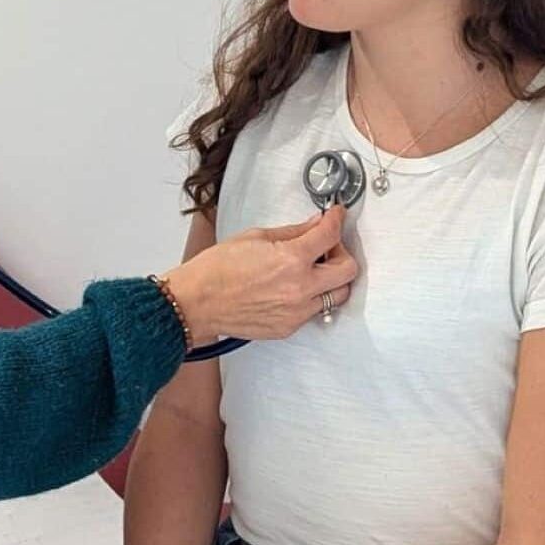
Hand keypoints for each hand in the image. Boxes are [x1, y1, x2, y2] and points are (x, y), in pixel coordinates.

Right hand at [163, 206, 355, 342]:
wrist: (196, 302)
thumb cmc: (216, 271)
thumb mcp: (255, 237)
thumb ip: (292, 232)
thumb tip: (314, 226)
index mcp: (291, 260)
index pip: (331, 234)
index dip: (336, 220)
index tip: (336, 216)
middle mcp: (299, 288)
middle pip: (348, 270)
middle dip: (341, 253)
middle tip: (326, 247)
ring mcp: (296, 312)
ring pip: (337, 295)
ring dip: (331, 279)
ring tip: (311, 270)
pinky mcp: (289, 327)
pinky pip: (314, 311)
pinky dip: (311, 297)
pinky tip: (293, 287)